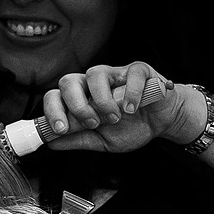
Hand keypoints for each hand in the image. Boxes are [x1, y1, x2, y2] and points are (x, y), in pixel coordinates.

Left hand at [42, 63, 188, 153]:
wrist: (162, 123)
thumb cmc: (132, 128)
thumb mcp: (102, 141)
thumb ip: (78, 139)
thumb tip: (51, 142)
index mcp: (81, 97)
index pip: (56, 96)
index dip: (53, 110)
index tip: (60, 129)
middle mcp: (93, 83)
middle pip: (69, 81)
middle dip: (76, 105)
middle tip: (92, 124)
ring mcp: (115, 74)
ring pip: (95, 74)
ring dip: (102, 101)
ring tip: (115, 118)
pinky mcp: (139, 71)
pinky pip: (130, 74)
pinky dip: (131, 93)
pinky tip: (132, 109)